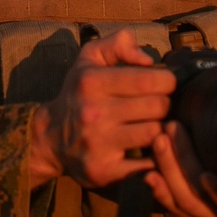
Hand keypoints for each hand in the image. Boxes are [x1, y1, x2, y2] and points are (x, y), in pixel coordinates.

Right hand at [30, 28, 175, 190]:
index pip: (150, 80)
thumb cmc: (79, 93)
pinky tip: (148, 150)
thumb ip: (119, 44)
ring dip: (160, 130)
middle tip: (159, 107)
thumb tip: (148, 60)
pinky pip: (146, 165)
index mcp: (92, 82)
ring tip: (154, 125)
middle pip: (158, 107)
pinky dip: (154, 158)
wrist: (50, 138)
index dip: (166, 81)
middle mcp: (93, 113)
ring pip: (155, 134)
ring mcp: (97, 144)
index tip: (163, 85)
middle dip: (165, 105)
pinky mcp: (103, 171)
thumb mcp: (89, 59)